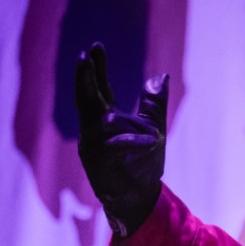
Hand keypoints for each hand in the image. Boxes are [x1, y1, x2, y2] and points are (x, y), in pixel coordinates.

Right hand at [73, 42, 168, 236]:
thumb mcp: (153, 129)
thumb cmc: (144, 165)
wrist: (141, 198)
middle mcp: (93, 130)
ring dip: (132, 126)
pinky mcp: (97, 162)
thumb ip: (153, 104)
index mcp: (105, 120)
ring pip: (108, 121)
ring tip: (151, 137)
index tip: (95, 47)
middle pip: (86, 98)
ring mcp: (92, 146)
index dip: (96, 69)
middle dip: (85, 77)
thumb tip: (160, 77)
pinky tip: (148, 142)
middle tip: (84, 56)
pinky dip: (134, 141)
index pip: (99, 89)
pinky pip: (117, 144)